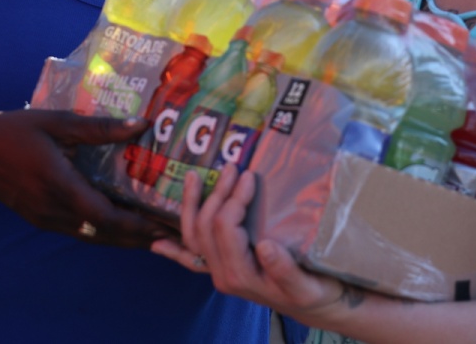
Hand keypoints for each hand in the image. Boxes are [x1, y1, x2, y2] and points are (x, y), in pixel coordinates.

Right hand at [0, 111, 169, 248]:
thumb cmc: (16, 131)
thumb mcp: (58, 122)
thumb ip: (100, 128)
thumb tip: (142, 124)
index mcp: (59, 185)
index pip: (103, 216)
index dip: (136, 224)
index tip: (164, 224)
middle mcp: (53, 210)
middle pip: (103, 234)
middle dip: (138, 238)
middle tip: (172, 236)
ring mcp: (46, 218)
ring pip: (92, 237)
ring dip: (123, 239)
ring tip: (155, 235)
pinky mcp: (41, 219)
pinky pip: (79, 232)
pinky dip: (104, 233)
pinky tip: (122, 226)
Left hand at [152, 165, 351, 326]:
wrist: (316, 307)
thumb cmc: (315, 292)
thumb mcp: (307, 283)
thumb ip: (284, 268)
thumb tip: (266, 245)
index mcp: (240, 274)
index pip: (225, 229)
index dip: (234, 199)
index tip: (249, 176)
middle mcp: (223, 274)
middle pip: (206, 227)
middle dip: (216, 194)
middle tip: (232, 168)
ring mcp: (218, 272)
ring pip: (193, 237)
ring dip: (191, 206)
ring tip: (192, 177)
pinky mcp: (222, 269)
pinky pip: (192, 259)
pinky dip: (174, 250)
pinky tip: (158, 244)